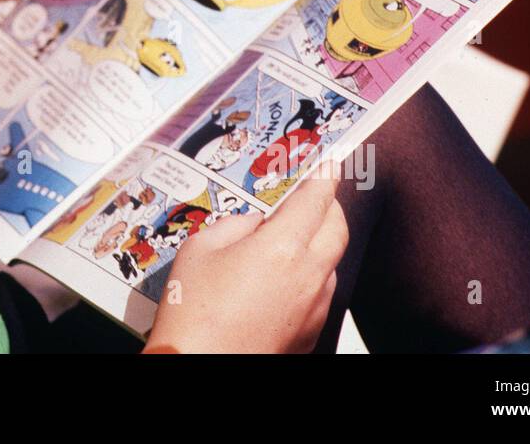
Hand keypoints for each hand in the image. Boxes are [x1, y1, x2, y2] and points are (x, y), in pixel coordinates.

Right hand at [144, 177, 347, 353]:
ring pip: (330, 262)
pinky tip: (282, 278)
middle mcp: (308, 276)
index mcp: (282, 248)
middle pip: (337, 228)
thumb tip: (253, 223)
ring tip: (290, 239)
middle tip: (316, 195)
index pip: (316, 199)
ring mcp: (313, 307)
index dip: (325, 176)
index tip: (330, 164)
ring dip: (319, 243)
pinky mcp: (310, 331)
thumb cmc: (193, 313)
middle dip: (330, 206)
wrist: (198, 366)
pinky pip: (320, 293)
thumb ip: (233, 225)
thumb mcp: (200, 249)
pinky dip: (310, 276)